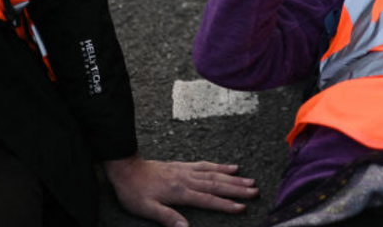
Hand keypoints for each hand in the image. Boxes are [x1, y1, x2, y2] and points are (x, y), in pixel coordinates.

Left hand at [103, 156, 257, 226]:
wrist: (126, 169)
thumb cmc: (134, 192)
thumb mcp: (146, 209)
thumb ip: (167, 217)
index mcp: (180, 192)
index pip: (207, 199)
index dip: (225, 204)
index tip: (242, 207)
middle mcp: (187, 180)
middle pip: (216, 185)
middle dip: (237, 189)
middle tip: (255, 191)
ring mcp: (187, 171)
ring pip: (215, 174)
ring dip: (233, 178)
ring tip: (250, 180)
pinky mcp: (184, 166)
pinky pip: (206, 165)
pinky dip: (220, 166)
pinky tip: (232, 167)